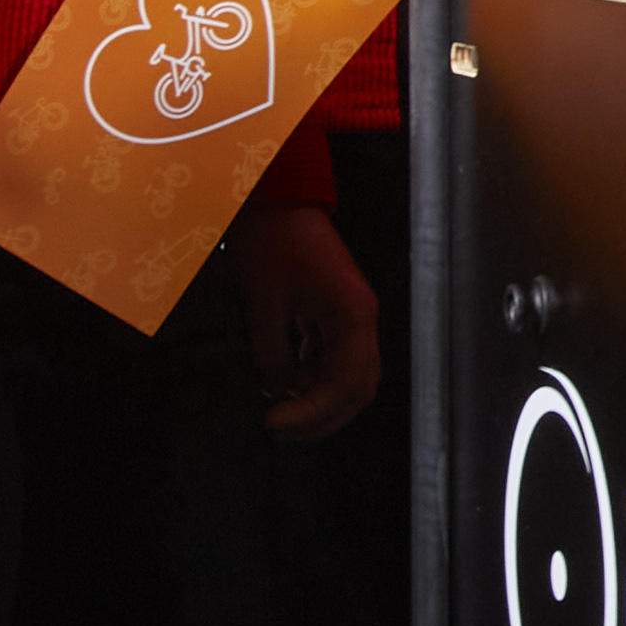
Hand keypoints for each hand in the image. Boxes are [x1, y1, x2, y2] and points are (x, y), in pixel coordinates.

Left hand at [232, 202, 381, 441]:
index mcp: (353, 314)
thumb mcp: (264, 300)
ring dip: (317, 399)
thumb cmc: (272, 239)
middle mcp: (361, 318)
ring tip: (277, 410)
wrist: (277, 196)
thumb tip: (276, 388)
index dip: (312, 412)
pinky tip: (282, 383)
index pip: (347, 383)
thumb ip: (272, 351)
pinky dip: (312, 376)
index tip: (273, 421)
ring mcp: (351, 314)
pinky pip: (333, 356)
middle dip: (322, 416)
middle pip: (360, 387)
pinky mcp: (336, 310)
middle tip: (280, 430)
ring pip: (348, 374)